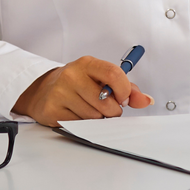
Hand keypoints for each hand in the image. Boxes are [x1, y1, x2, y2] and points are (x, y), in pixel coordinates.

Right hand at [12, 56, 151, 126]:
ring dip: (97, 119)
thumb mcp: (101, 79)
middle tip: (107, 108)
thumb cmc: (78, 84)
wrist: (43, 90)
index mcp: (87, 64)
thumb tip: (146, 100)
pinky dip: (83, 125)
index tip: (124, 99)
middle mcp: (72, 76)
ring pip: (93, 117)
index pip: (113, 74)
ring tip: (88, 110)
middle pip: (105, 102)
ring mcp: (60, 93)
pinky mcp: (52, 111)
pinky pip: (79, 125)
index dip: (124, 91)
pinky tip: (76, 114)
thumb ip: (127, 88)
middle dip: (112, 111)